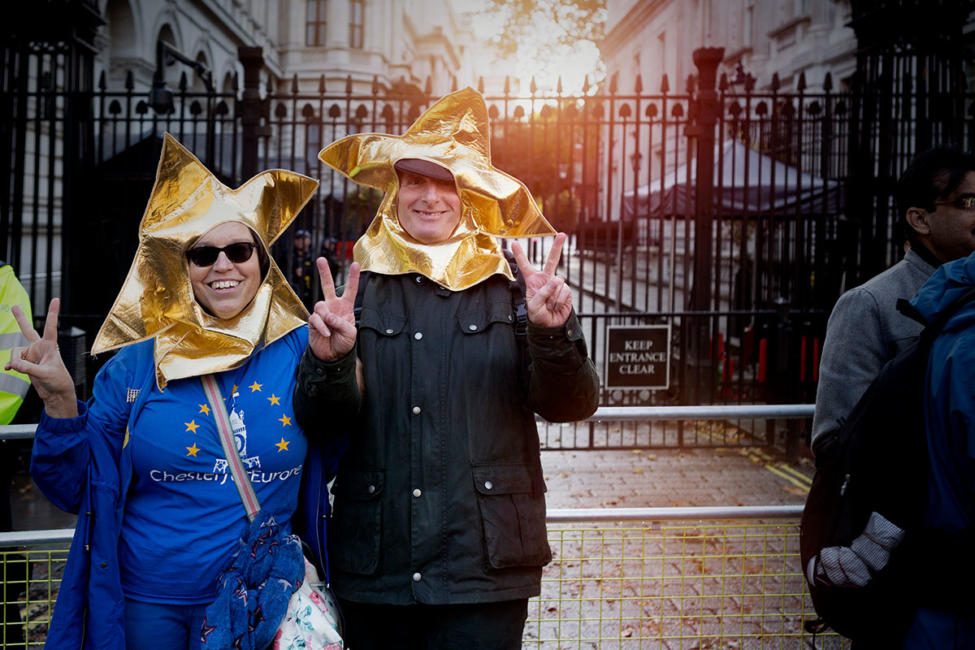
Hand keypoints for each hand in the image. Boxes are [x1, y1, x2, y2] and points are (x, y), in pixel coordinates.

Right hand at [5, 298, 77, 417]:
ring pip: (15, 352)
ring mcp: (31, 355)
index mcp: (50, 346)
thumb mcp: (44, 374)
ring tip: (22, 370)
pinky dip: (11, 365)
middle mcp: (40, 348)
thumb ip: (28, 368)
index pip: (51, 327)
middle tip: (13, 306)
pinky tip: (9, 369)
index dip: (53, 313)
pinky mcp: (26, 363)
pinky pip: (13, 361)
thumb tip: (12, 364)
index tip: (56, 299)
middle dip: (20, 319)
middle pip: (27, 330)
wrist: (56, 393)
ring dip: (16, 362)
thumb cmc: (57, 381)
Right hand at [308, 259, 359, 360]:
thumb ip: (341, 322)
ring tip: (330, 329)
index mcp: (346, 307)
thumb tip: (328, 315)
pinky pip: (315, 318)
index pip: (350, 290)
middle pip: (328, 286)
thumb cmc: (344, 343)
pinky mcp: (313, 321)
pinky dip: (321, 326)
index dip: (353, 277)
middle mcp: (333, 306)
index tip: (356, 264)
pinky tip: (326, 333)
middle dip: (324, 273)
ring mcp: (322, 313)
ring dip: (326, 317)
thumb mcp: (350, 333)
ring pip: (320, 305)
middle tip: (321, 259)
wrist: (333, 356)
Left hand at [510, 233, 572, 327]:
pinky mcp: (566, 290)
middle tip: (562, 234)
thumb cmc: (538, 315)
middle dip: (557, 247)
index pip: (525, 266)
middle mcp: (545, 279)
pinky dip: (559, 301)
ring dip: (552, 297)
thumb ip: (543, 292)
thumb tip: (557, 280)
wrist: (551, 325)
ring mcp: (557, 284)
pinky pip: (564, 291)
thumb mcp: (534, 306)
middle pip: (552, 260)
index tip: (514, 243)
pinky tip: (556, 306)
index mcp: (533, 281)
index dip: (520, 255)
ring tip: (549, 306)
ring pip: (557, 283)